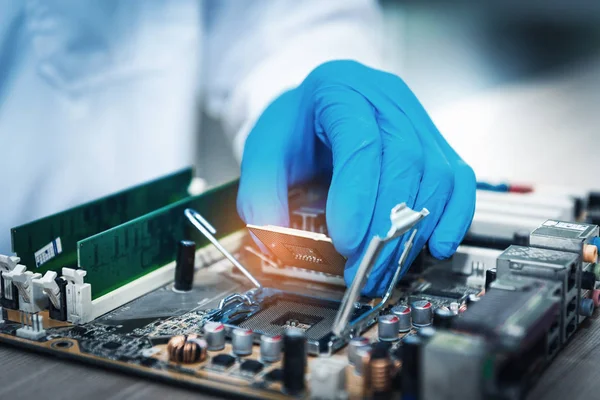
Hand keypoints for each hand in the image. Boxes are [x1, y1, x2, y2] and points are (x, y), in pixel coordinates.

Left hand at [237, 60, 475, 295]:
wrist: (314, 108)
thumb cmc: (294, 127)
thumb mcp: (262, 152)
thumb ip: (261, 197)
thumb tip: (277, 246)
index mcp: (339, 90)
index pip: (362, 143)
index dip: (359, 197)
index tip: (347, 242)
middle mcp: (385, 99)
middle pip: (406, 161)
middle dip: (386, 225)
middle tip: (365, 268)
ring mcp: (416, 119)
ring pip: (437, 174)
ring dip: (415, 231)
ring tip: (387, 267)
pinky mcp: (435, 144)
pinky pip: (459, 179)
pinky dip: (453, 217)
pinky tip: (435, 245)